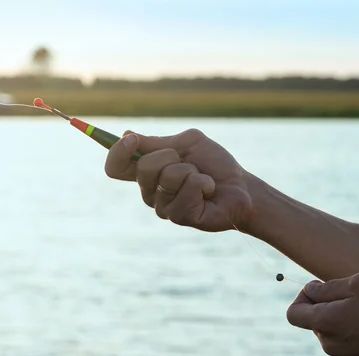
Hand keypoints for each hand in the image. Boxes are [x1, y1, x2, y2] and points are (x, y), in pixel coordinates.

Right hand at [104, 128, 253, 231]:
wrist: (242, 187)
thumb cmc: (215, 165)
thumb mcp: (187, 144)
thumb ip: (157, 142)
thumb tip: (125, 135)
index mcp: (147, 173)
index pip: (115, 167)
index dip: (117, 152)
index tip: (132, 140)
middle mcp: (150, 192)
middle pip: (142, 168)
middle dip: (170, 156)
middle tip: (190, 163)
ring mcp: (163, 207)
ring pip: (168, 177)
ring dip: (192, 170)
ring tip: (203, 179)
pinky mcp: (180, 217)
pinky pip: (187, 189)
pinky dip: (204, 183)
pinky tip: (209, 192)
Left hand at [286, 272, 358, 355]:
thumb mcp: (358, 283)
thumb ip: (326, 287)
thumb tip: (310, 290)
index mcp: (324, 322)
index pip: (294, 313)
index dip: (303, 296)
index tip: (321, 288)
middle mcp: (329, 344)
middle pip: (313, 320)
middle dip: (325, 304)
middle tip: (353, 295)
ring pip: (330, 330)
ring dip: (341, 316)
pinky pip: (346, 341)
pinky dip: (353, 330)